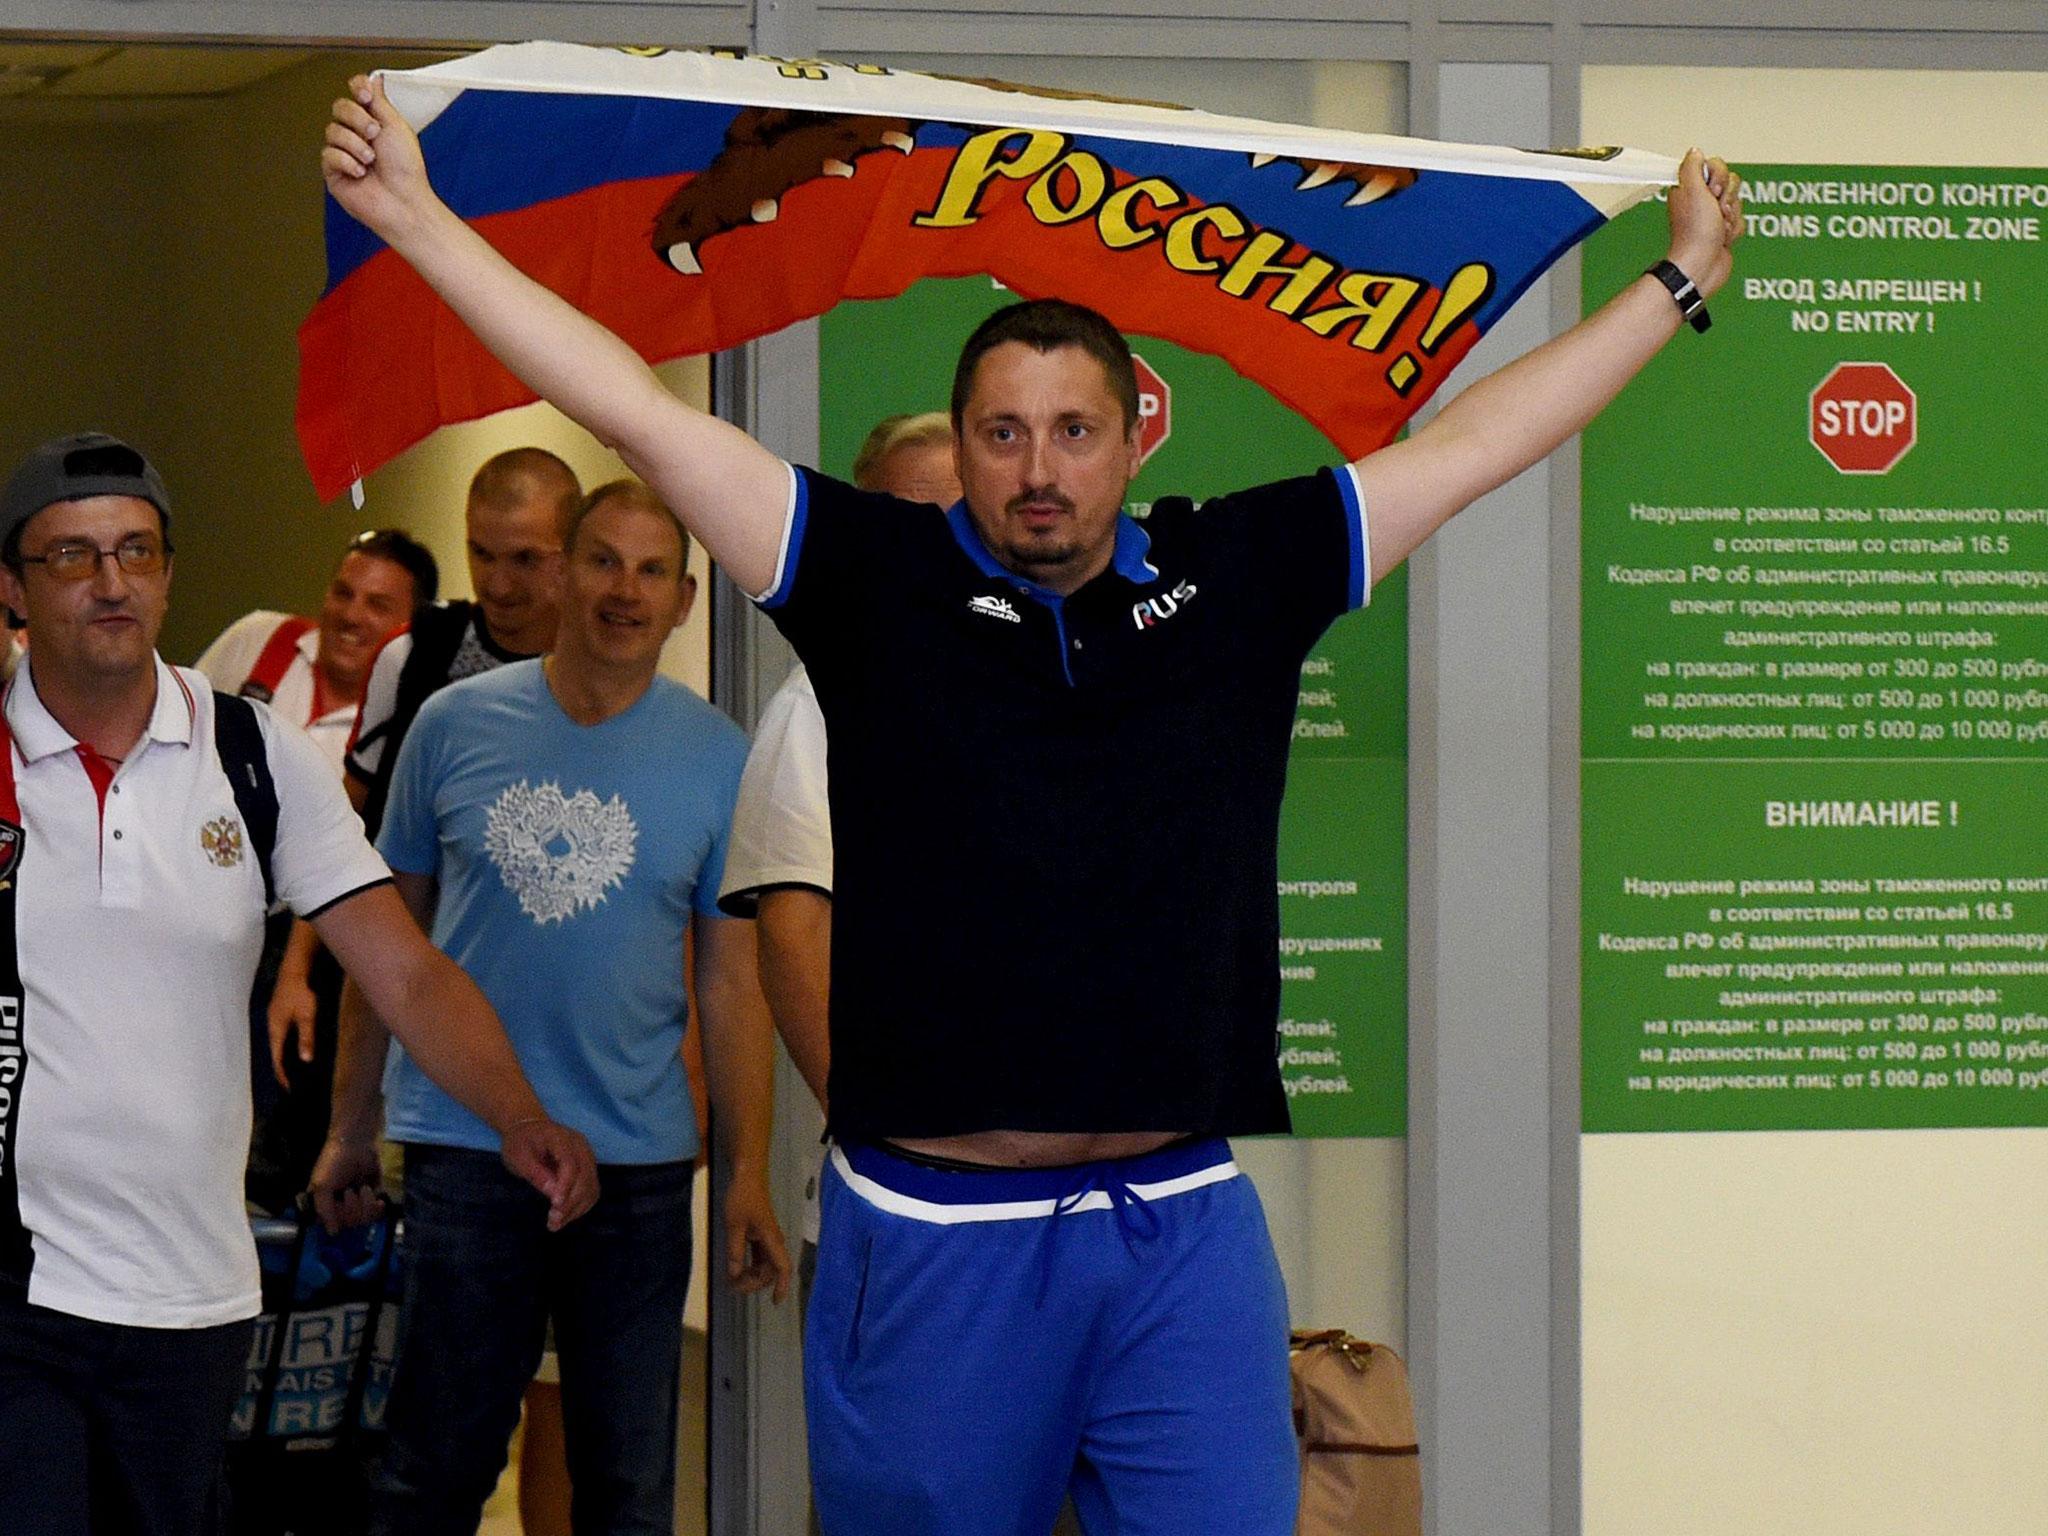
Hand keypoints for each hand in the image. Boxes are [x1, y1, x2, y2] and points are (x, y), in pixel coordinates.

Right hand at [266, 970, 318, 1088]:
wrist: (295, 969)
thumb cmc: (302, 992)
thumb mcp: (307, 1016)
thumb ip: (306, 1038)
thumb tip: (305, 1060)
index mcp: (275, 1029)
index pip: (277, 1058)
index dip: (282, 1074)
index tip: (288, 1088)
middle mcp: (271, 1025)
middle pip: (274, 1052)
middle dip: (281, 1068)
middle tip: (289, 1083)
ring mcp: (274, 1017)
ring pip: (277, 1043)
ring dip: (283, 1056)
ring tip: (291, 1069)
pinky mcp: (279, 1011)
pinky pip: (281, 1034)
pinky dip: (285, 1045)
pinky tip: (293, 1047)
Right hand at [309, 1136, 384, 1233]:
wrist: (356, 1144)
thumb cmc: (333, 1163)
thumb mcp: (322, 1186)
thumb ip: (324, 1210)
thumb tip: (332, 1233)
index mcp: (324, 1207)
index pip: (332, 1227)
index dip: (339, 1218)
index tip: (339, 1201)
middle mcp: (339, 1208)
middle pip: (350, 1225)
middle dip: (353, 1207)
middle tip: (350, 1190)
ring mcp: (357, 1204)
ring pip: (364, 1221)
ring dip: (365, 1204)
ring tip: (362, 1188)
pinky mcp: (372, 1198)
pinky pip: (376, 1215)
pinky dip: (377, 1208)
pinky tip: (379, 1201)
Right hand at [322, 74, 436, 244]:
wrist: (403, 201)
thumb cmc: (407, 170)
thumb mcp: (396, 126)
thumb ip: (380, 101)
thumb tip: (376, 78)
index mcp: (373, 122)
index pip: (355, 93)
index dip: (357, 89)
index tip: (366, 96)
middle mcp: (357, 135)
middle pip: (340, 107)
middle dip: (357, 118)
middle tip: (375, 134)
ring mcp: (344, 152)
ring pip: (332, 130)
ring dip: (355, 145)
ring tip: (371, 160)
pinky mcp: (334, 171)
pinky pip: (329, 154)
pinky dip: (347, 162)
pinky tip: (361, 173)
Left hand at [500, 1118, 599, 1230]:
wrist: (528, 1128)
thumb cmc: (520, 1143)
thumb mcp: (518, 1157)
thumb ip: (535, 1173)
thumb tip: (552, 1193)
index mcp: (561, 1138)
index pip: (570, 1163)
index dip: (566, 1186)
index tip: (555, 1206)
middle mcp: (580, 1146)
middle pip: (585, 1177)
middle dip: (571, 1202)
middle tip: (553, 1223)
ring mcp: (587, 1157)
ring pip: (591, 1186)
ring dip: (577, 1208)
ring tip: (557, 1224)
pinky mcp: (588, 1168)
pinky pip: (591, 1190)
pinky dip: (581, 1206)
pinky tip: (566, 1216)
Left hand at [722, 1170, 790, 1302]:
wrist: (747, 1175)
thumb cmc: (741, 1197)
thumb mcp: (734, 1225)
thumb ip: (735, 1250)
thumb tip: (735, 1274)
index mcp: (771, 1238)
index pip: (783, 1267)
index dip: (782, 1285)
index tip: (776, 1301)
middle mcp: (773, 1240)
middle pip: (770, 1270)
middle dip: (754, 1283)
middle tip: (732, 1286)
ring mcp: (767, 1238)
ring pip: (764, 1265)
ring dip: (751, 1275)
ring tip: (732, 1281)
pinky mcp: (760, 1234)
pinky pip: (759, 1256)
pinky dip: (749, 1265)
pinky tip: (737, 1269)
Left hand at [1666, 148, 1744, 300]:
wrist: (1702, 264)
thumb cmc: (1695, 233)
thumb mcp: (1692, 190)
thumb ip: (1693, 167)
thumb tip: (1695, 151)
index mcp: (1689, 188)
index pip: (1715, 165)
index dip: (1718, 178)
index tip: (1711, 191)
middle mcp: (1700, 200)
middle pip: (1730, 182)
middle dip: (1727, 198)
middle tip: (1715, 211)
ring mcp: (1713, 215)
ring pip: (1737, 201)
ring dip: (1731, 216)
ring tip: (1718, 228)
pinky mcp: (1723, 230)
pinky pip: (1740, 220)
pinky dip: (1734, 230)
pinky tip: (1722, 238)